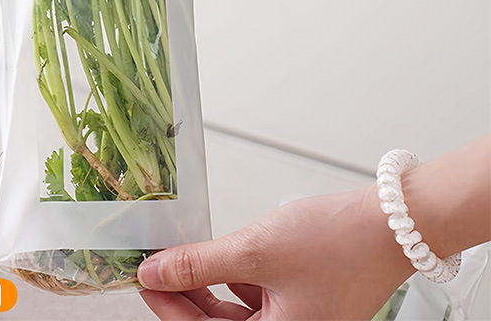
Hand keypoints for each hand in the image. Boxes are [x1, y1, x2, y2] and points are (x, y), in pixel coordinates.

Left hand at [137, 186, 415, 320]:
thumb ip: (199, 265)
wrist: (393, 222)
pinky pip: (258, 299)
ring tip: (184, 256)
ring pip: (236, 312)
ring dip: (207, 286)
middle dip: (185, 296)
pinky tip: (224, 259)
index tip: (141, 280)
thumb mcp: (254, 251)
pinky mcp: (306, 303)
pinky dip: (236, 281)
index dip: (167, 307)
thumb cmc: (336, 241)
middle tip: (156, 265)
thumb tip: (152, 274)